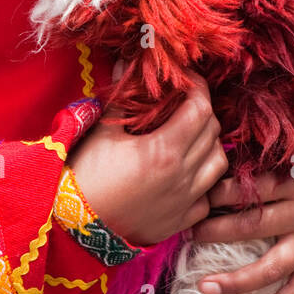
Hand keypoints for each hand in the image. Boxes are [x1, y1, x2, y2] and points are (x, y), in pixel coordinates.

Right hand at [67, 75, 227, 247]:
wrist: (75, 228)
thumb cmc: (85, 178)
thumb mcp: (102, 134)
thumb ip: (122, 100)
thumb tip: (125, 65)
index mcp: (164, 150)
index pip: (201, 109)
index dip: (198, 89)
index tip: (187, 80)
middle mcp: (182, 176)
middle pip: (213, 133)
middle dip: (203, 112)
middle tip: (185, 104)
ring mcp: (185, 202)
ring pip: (219, 165)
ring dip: (209, 145)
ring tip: (190, 138)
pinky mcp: (180, 222)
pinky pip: (208, 198)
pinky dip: (204, 182)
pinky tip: (186, 174)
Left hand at [189, 155, 293, 293]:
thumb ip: (264, 163)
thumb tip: (219, 164)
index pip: (252, 189)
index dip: (221, 193)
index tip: (197, 197)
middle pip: (253, 226)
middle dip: (215, 232)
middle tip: (188, 235)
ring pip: (272, 266)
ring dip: (236, 279)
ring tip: (205, 286)